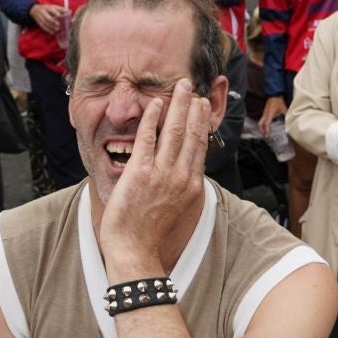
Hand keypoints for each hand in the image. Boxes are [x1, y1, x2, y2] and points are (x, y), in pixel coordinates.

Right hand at [30, 3, 66, 34]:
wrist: (34, 9)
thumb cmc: (47, 8)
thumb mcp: (53, 6)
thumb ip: (61, 9)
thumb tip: (70, 11)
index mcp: (47, 8)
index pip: (51, 9)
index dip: (55, 12)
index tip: (59, 15)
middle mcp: (43, 12)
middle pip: (47, 17)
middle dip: (52, 21)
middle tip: (58, 25)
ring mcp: (40, 18)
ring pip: (45, 23)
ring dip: (51, 27)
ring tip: (57, 29)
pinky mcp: (39, 22)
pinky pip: (43, 27)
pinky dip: (47, 30)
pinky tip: (52, 32)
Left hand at [99, 81, 211, 270]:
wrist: (134, 250)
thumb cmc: (149, 233)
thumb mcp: (175, 207)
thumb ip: (180, 186)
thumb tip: (185, 171)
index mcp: (190, 185)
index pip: (199, 146)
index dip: (201, 122)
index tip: (202, 106)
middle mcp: (180, 176)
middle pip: (190, 133)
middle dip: (192, 107)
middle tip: (192, 87)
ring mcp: (161, 173)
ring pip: (173, 131)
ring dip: (177, 105)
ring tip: (180, 88)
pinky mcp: (139, 172)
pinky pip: (147, 138)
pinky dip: (151, 118)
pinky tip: (155, 104)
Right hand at [258, 95, 285, 135]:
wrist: (274, 94)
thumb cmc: (278, 100)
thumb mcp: (284, 109)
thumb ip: (286, 115)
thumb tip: (289, 121)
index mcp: (270, 113)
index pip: (266, 123)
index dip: (267, 129)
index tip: (268, 134)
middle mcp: (266, 114)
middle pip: (260, 124)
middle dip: (261, 130)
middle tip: (265, 135)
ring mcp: (264, 113)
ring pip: (260, 122)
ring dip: (262, 127)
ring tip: (265, 131)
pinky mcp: (265, 112)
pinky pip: (262, 119)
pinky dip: (263, 123)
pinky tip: (268, 125)